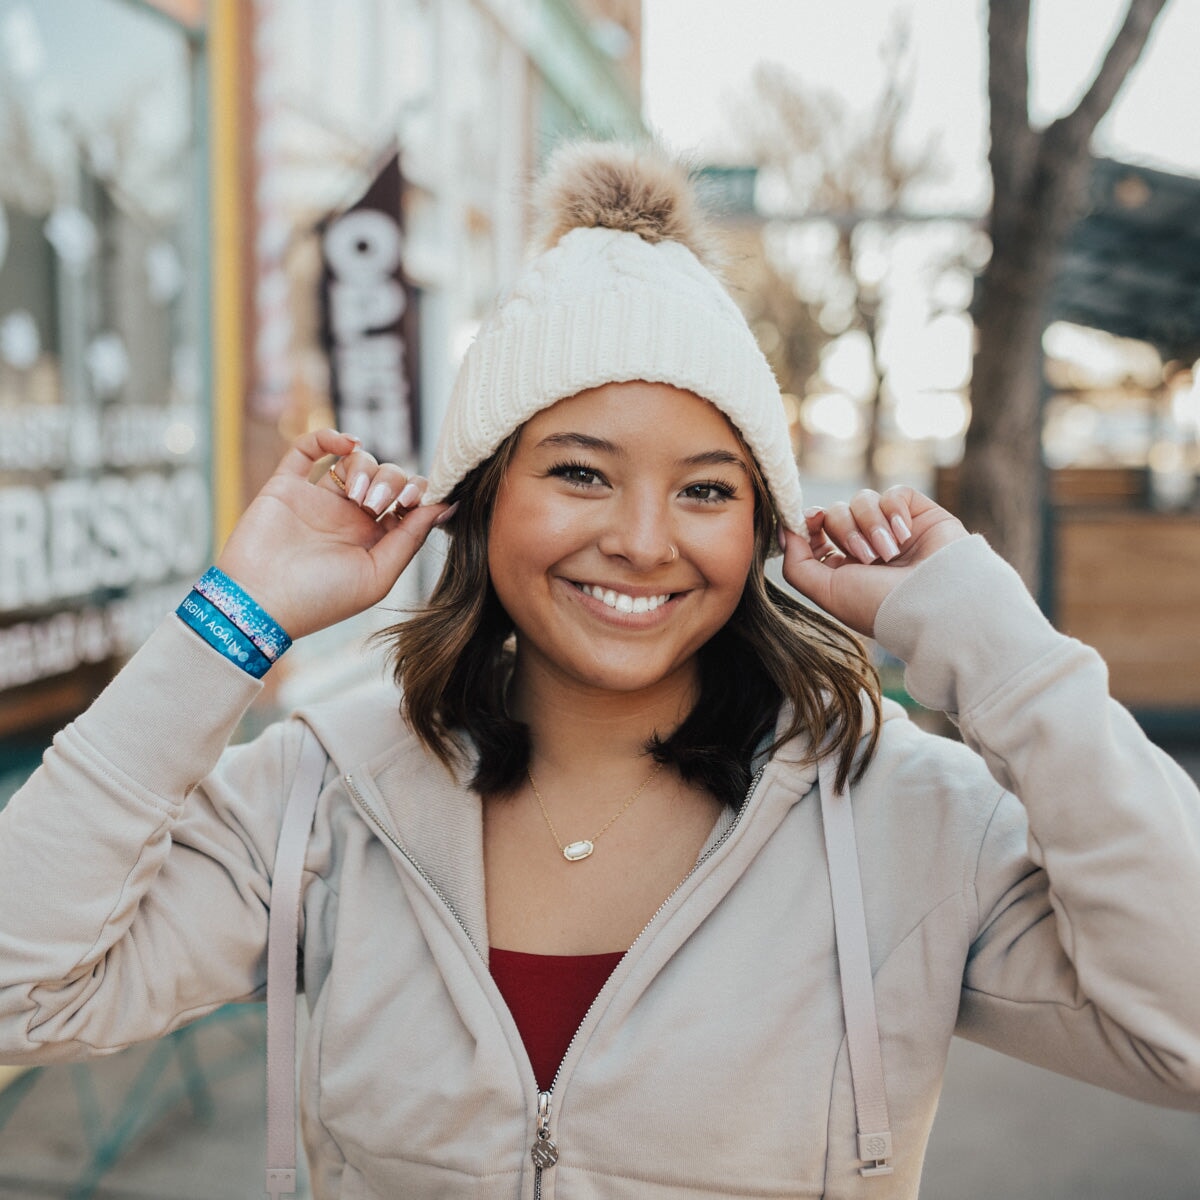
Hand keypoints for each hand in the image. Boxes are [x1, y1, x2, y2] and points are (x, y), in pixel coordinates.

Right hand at [215, 429, 452, 639]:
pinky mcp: (286, 486)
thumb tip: (447, 505)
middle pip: (387, 476)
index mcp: (375, 540)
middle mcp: (349, 517)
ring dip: (364, 467)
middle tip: (375, 505)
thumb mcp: (377, 576)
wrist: (259, 603)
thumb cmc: (320, 599)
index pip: (408, 501)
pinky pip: (308, 448)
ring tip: (354, 496)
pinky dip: (329, 436)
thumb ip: (410, 538)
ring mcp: (319, 499)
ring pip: (355, 460)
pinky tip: (347, 443)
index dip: (418, 493)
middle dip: (390, 482)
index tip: (413, 501)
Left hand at [779, 486, 966, 637]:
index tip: (812, 523)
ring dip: (871, 525)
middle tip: (867, 557)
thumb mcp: (825, 591)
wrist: (933, 600)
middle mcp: (868, 546)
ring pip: (863, 500)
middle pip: (836, 512)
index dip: (810, 523)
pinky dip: (894, 511)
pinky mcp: (919, 513)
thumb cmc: (878, 603)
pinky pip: (894, 493)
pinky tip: (905, 534)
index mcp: (845, 566)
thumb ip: (796, 564)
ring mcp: (893, 528)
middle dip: (846, 531)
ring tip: (890, 553)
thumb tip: (785, 531)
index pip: (817, 530)